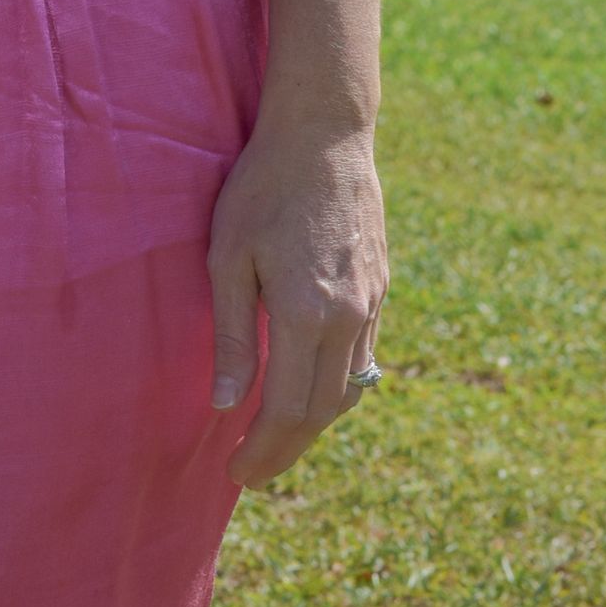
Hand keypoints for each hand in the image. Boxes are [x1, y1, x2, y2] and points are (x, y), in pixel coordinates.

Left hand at [205, 116, 386, 487]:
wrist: (325, 134)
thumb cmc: (263, 187)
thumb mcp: (228, 255)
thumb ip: (230, 334)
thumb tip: (225, 404)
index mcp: (306, 314)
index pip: (286, 410)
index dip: (261, 450)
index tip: (236, 472)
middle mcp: (347, 318)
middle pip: (321, 412)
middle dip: (287, 450)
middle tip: (253, 471)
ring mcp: (371, 304)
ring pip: (349, 390)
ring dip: (314, 424)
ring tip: (278, 439)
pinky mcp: (380, 288)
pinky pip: (364, 358)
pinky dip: (337, 388)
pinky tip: (312, 388)